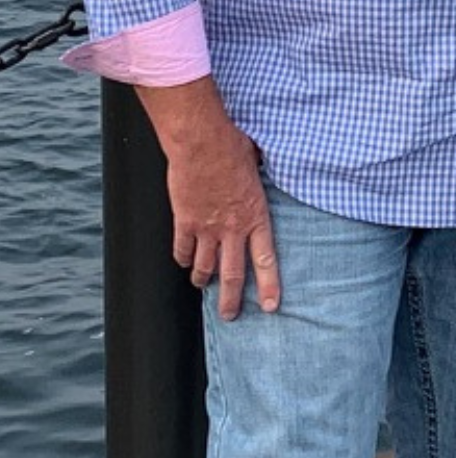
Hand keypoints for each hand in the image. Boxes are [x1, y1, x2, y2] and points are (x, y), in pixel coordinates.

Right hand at [136, 78, 280, 319]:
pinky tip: (184, 261)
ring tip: (203, 286)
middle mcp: (232, 228)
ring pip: (204, 267)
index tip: (270, 306)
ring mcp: (206, 228)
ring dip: (204, 280)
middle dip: (231, 300)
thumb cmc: (231, 145)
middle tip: (230, 316)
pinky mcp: (184, 221)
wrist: (200, 141)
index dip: (269, 285)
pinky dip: (183, 259)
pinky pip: (182, 250)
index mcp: (255, 216)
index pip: (266, 259)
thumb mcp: (257, 164)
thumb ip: (260, 178)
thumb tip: (265, 166)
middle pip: (233, 274)